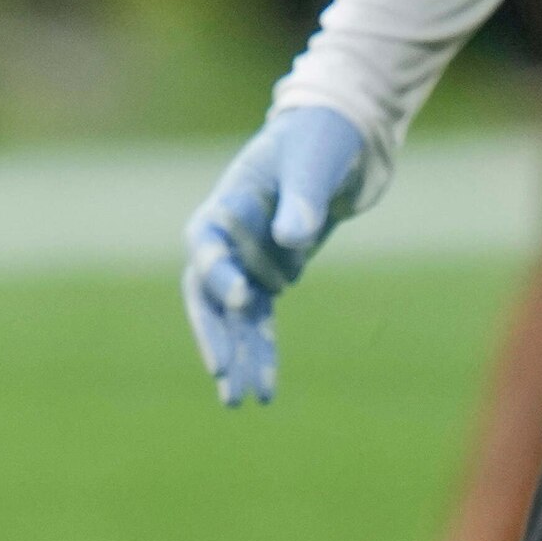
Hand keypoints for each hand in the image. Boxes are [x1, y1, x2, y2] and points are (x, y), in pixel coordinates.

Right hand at [180, 102, 369, 406]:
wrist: (334, 139)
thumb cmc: (318, 141)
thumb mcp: (313, 162)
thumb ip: (302, 198)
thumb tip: (293, 239)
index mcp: (226, 204)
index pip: (207, 245)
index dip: (219, 272)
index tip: (243, 297)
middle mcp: (227, 239)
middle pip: (208, 295)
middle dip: (215, 336)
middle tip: (221, 375)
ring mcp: (246, 260)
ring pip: (234, 318)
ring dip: (238, 357)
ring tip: (242, 401)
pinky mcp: (268, 276)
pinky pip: (260, 321)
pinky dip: (262, 350)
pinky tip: (265, 387)